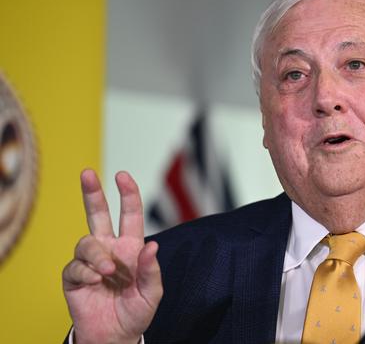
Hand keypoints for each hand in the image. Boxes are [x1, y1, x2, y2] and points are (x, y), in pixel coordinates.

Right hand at [62, 170, 161, 343]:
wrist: (116, 335)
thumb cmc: (137, 311)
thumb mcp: (152, 292)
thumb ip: (151, 270)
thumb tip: (152, 245)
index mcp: (131, 247)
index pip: (130, 215)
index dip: (128, 194)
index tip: (122, 175)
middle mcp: (109, 249)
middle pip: (98, 214)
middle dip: (92, 192)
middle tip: (87, 173)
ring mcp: (90, 262)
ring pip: (86, 242)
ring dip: (98, 256)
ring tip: (107, 273)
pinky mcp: (74, 277)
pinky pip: (76, 266)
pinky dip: (86, 273)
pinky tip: (96, 283)